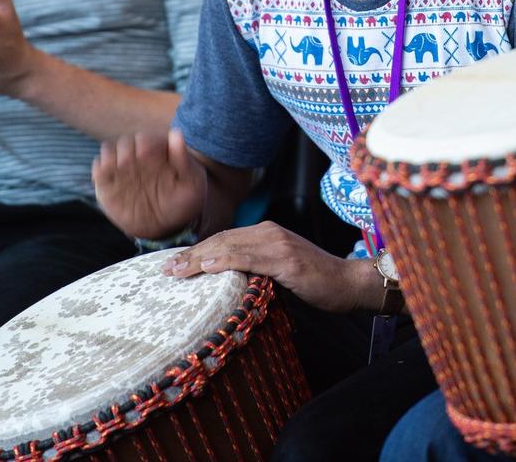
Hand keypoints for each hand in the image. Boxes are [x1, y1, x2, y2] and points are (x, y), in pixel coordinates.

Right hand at [93, 129, 207, 239]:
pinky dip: (98, 171)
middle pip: (124, 143)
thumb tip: (176, 132)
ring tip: (117, 170)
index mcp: (157, 151)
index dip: (144, 144)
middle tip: (128, 164)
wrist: (167, 225)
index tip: (146, 155)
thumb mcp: (191, 181)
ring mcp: (121, 169)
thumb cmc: (182, 199)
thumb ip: (183, 158)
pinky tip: (105, 178)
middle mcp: (137, 156)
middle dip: (125, 151)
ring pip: (108, 151)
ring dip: (110, 158)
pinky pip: (97, 170)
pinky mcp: (107, 184)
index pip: (145, 139)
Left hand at [163, 220, 376, 313]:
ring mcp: (279, 244)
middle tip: (166, 269)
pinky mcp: (287, 260)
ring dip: (200, 258)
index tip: (174, 264)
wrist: (349, 283)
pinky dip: (226, 260)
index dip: (197, 250)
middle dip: (191, 255)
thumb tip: (226, 281)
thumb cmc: (316, 282)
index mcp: (266, 233)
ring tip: (178, 271)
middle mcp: (270, 232)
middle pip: (221, 240)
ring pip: (230, 246)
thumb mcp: (279, 272)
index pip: (223, 239)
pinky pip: (250, 258)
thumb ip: (256, 269)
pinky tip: (209, 266)